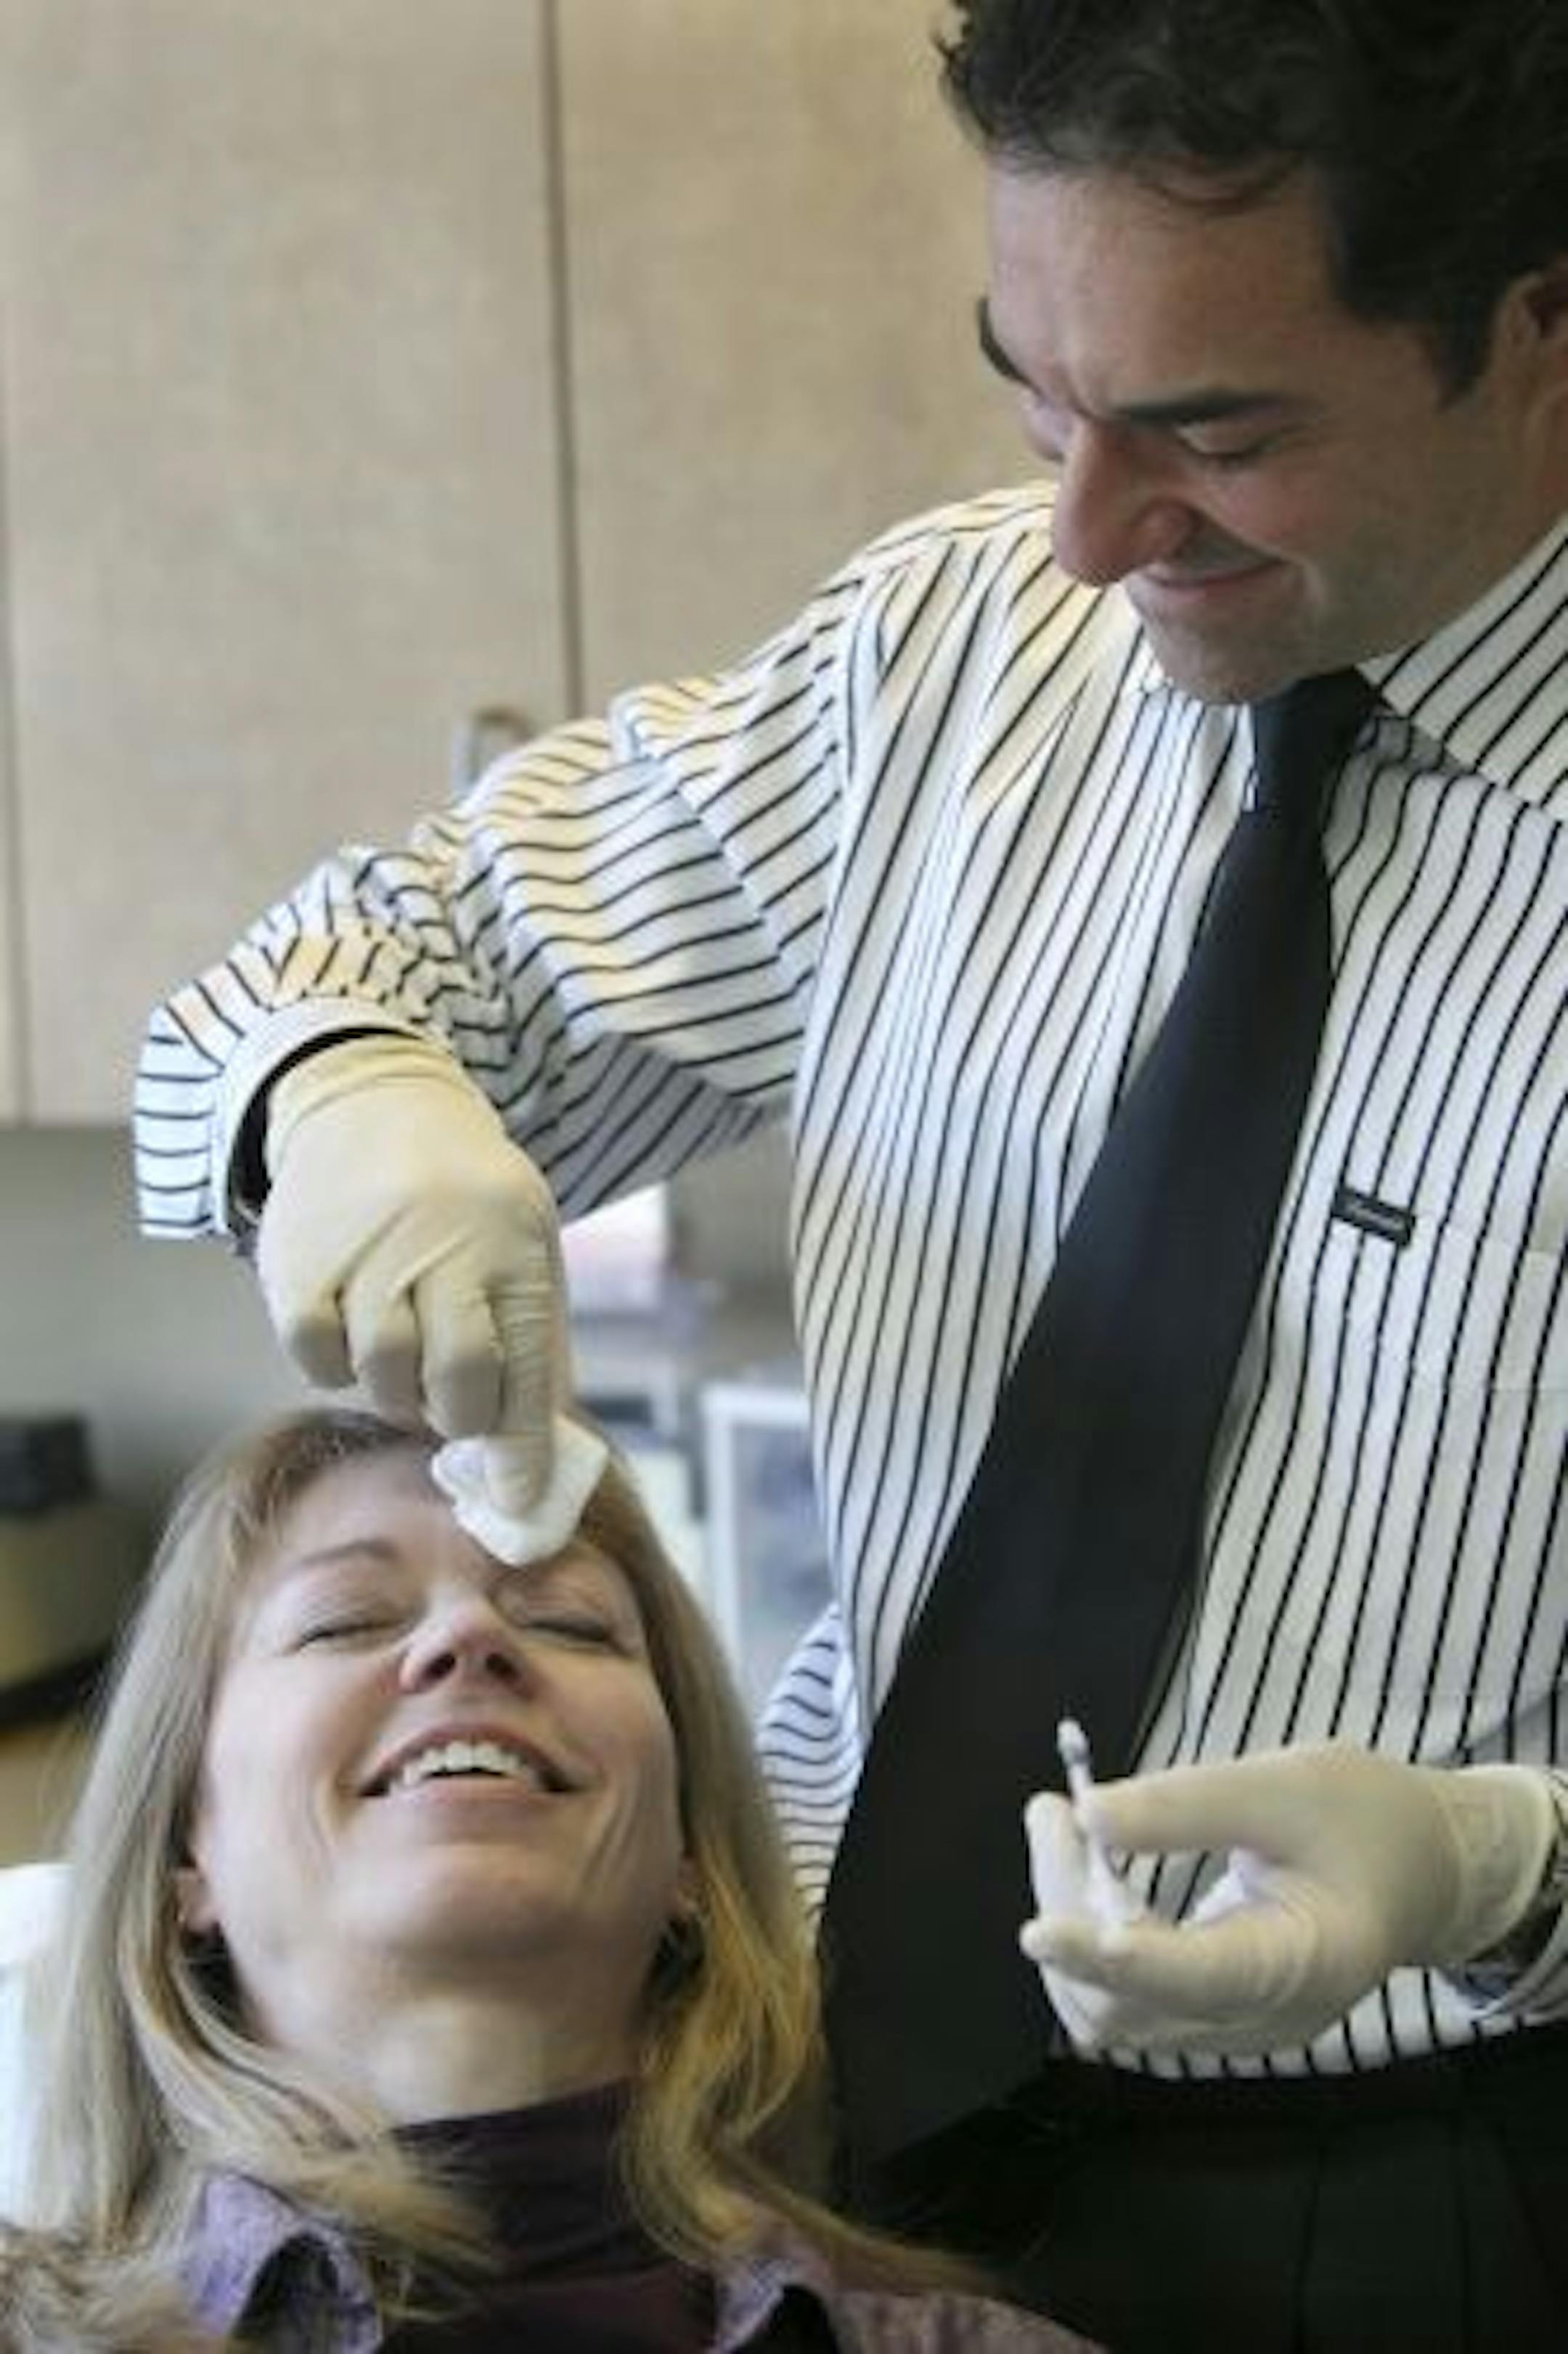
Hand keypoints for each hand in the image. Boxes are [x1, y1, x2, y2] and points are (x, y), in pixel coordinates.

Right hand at [256, 1034, 569, 1508]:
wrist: (373, 1099)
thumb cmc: (467, 1200)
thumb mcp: (523, 1250)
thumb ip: (534, 1349)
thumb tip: (536, 1466)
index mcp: (511, 1241)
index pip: (524, 1364)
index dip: (522, 1447)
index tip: (520, 1502)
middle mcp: (440, 1242)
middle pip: (455, 1378)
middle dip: (460, 1414)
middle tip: (456, 1405)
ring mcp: (365, 1250)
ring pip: (383, 1375)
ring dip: (398, 1389)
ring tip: (407, 1350)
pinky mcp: (297, 1261)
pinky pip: (318, 1358)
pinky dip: (336, 1365)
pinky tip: (353, 1329)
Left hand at [1020, 1743, 1555, 2055]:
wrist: (1422, 1873)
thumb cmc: (1367, 1820)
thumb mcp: (1287, 1786)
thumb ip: (1189, 1805)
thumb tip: (1086, 1814)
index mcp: (1303, 1965)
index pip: (1190, 1979)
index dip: (1107, 1958)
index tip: (1038, 1927)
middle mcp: (1263, 2021)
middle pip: (1127, 2003)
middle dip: (1071, 1911)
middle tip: (1053, 1809)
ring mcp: (1234, 2032)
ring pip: (1112, 2011)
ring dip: (1071, 1924)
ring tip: (1064, 1829)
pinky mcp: (1211, 2020)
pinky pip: (1126, 2002)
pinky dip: (1091, 1940)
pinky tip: (1094, 1872)